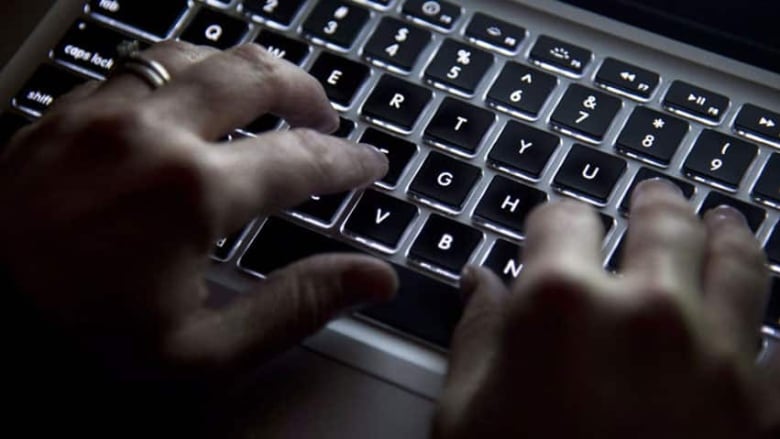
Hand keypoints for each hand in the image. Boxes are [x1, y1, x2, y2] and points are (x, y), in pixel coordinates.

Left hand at [0, 41, 395, 381]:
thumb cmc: (79, 342)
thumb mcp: (202, 352)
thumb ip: (295, 307)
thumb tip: (373, 278)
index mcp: (192, 193)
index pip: (301, 160)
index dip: (348, 162)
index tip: (370, 165)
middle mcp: (150, 134)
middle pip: (255, 76)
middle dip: (306, 92)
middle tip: (326, 117)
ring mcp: (101, 112)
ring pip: (196, 55)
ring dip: (244, 70)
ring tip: (267, 94)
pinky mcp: (64, 112)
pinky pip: (139, 66)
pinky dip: (184, 73)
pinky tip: (191, 97)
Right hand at [435, 180, 778, 437]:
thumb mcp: (465, 413)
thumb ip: (476, 333)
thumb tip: (480, 283)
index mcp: (560, 304)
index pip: (562, 218)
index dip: (554, 216)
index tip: (554, 223)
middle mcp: (645, 312)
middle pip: (661, 222)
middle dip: (654, 202)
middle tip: (655, 195)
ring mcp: (715, 356)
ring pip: (739, 261)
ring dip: (728, 233)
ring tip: (725, 221)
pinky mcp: (762, 408)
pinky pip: (777, 341)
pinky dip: (765, 316)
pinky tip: (755, 313)